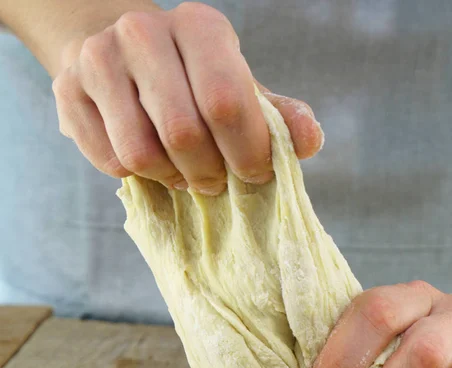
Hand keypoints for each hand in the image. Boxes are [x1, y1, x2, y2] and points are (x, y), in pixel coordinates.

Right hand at [52, 2, 322, 193]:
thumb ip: (278, 118)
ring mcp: (99, 59)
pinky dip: (140, 177)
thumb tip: (309, 140)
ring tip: (186, 173)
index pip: (227, 103)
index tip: (255, 174)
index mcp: (199, 27)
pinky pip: (111, 161)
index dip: (247, 153)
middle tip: (217, 181)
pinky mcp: (67, 91)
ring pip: (142, 154)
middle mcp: (143, 31)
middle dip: (210, 173)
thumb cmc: (195, 82)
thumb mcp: (243, 91)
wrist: (124, 57)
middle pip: (184, 133)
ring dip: (173, 177)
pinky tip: (153, 162)